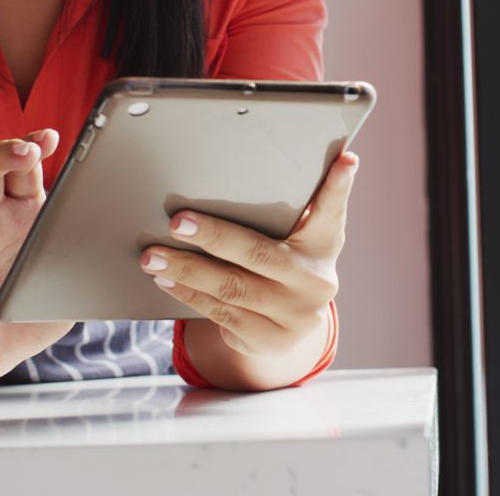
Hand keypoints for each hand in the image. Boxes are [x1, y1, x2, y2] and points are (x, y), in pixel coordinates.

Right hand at [0, 129, 72, 380]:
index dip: (33, 147)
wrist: (5, 351)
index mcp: (23, 211)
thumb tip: (112, 248)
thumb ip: (85, 261)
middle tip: (23, 152)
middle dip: (0, 152)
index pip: (24, 168)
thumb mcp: (71, 281)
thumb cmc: (40, 308)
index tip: (49, 139)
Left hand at [140, 152, 358, 357]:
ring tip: (153, 256)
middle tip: (177, 222)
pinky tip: (167, 280)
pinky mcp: (270, 339)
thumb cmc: (285, 264)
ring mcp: (294, 315)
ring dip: (185, 270)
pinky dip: (189, 293)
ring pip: (231, 287)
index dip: (339, 186)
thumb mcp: (299, 239)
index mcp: (324, 245)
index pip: (332, 211)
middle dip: (213, 236)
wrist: (290, 326)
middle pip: (258, 253)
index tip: (346, 160)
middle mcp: (315, 281)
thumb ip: (294, 210)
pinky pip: (220, 313)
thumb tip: (269, 166)